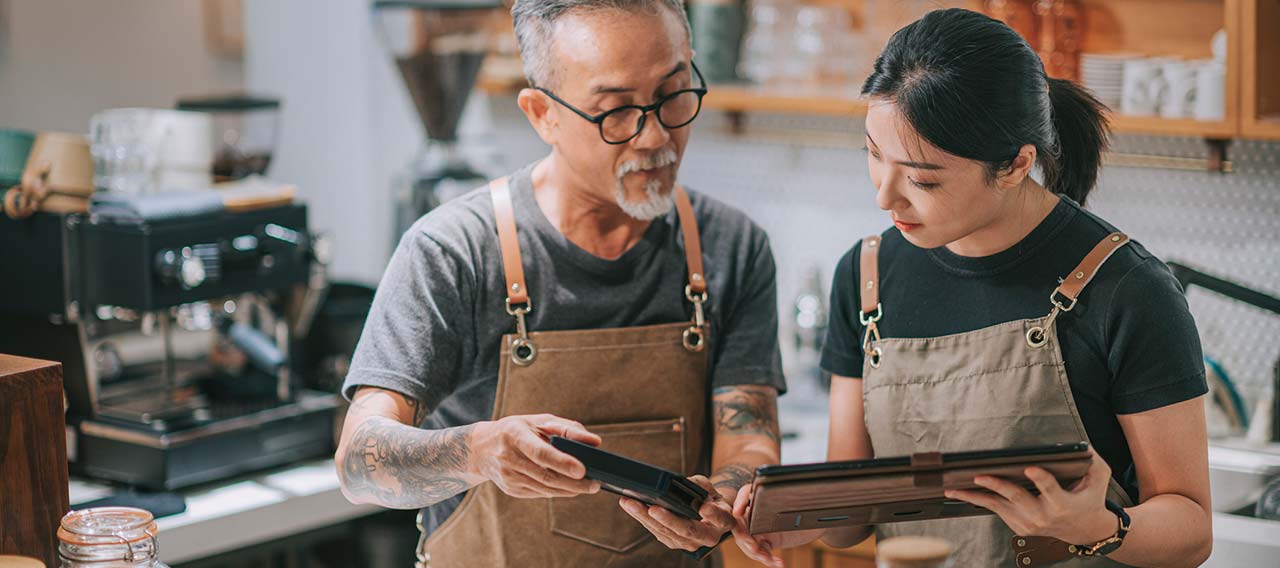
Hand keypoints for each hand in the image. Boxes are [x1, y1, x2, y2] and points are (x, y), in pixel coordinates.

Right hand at [468, 414, 601, 498]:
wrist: (481, 448)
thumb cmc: (517, 430)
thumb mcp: (539, 421)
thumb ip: (567, 428)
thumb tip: (595, 442)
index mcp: (514, 435)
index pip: (540, 452)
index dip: (562, 462)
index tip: (582, 470)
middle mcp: (508, 457)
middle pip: (546, 476)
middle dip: (574, 483)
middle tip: (595, 484)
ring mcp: (508, 476)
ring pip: (545, 488)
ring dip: (569, 490)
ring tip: (589, 486)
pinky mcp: (511, 489)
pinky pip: (540, 493)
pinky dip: (558, 491)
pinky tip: (570, 487)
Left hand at [620, 475, 733, 552]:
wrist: (707, 516)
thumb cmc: (709, 498)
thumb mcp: (710, 488)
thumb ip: (700, 485)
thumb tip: (681, 483)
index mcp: (723, 521)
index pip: (720, 518)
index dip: (712, 514)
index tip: (704, 507)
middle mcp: (707, 537)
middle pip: (687, 530)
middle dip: (668, 519)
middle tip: (653, 508)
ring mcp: (689, 543)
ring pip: (667, 533)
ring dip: (646, 518)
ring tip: (630, 502)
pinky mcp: (674, 543)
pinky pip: (657, 532)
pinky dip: (643, 519)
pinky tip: (631, 506)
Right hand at [730, 483, 826, 567]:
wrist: (820, 522)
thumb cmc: (812, 505)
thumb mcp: (801, 498)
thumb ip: (792, 493)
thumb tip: (785, 486)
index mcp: (762, 494)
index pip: (745, 494)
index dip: (739, 502)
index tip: (738, 512)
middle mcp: (757, 511)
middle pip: (740, 523)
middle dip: (744, 537)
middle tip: (754, 547)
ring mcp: (759, 527)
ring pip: (748, 542)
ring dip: (757, 553)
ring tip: (770, 559)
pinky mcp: (766, 541)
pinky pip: (761, 552)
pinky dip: (769, 560)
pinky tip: (780, 563)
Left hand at [945, 451, 1119, 544]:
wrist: (1085, 530)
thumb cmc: (1091, 498)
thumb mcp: (1099, 479)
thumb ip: (1093, 462)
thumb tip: (1083, 444)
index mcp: (1063, 504)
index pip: (1051, 489)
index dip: (1041, 479)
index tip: (1030, 468)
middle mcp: (1044, 516)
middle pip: (1017, 498)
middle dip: (997, 485)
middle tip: (979, 476)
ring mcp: (1030, 524)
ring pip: (999, 506)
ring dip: (974, 497)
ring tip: (953, 489)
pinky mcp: (1019, 526)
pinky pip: (997, 510)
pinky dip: (979, 500)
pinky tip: (962, 493)